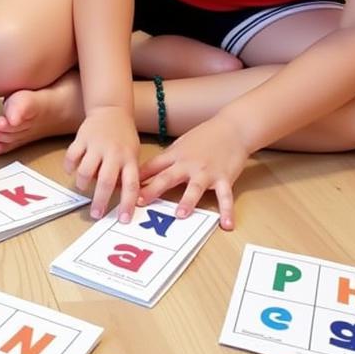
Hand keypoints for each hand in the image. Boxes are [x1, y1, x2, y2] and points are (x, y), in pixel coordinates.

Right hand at [63, 105, 140, 220]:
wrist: (112, 110)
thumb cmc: (123, 137)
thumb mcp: (132, 154)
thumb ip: (127, 173)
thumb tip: (122, 198)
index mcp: (129, 159)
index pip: (132, 185)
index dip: (128, 204)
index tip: (123, 219)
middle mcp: (114, 153)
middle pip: (106, 182)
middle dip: (100, 201)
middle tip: (95, 214)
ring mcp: (97, 145)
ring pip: (86, 171)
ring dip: (82, 184)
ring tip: (83, 188)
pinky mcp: (82, 138)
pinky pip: (71, 157)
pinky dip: (69, 167)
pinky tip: (71, 171)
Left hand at [137, 113, 247, 229]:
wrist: (232, 128)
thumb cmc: (204, 137)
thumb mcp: (180, 145)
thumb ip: (165, 161)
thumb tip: (142, 174)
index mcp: (175, 155)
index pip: (151, 167)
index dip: (137, 178)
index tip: (122, 189)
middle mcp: (188, 164)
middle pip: (167, 178)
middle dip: (152, 190)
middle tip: (139, 202)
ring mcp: (207, 172)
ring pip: (195, 188)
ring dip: (187, 201)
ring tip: (180, 215)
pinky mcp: (224, 178)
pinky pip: (226, 197)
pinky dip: (227, 212)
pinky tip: (227, 225)